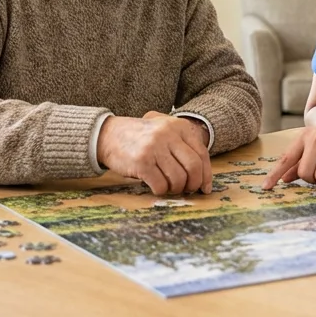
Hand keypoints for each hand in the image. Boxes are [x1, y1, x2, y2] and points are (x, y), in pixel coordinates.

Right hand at [97, 113, 212, 195]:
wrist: (109, 135)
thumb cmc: (141, 138)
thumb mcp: (164, 132)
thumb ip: (183, 147)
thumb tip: (203, 178)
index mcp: (179, 126)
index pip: (202, 154)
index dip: (206, 175)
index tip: (205, 188)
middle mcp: (168, 134)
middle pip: (193, 167)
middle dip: (193, 184)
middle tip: (187, 190)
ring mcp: (155, 147)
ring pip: (178, 178)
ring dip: (175, 189)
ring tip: (168, 187)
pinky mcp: (142, 161)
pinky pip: (161, 185)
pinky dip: (161, 190)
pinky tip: (155, 186)